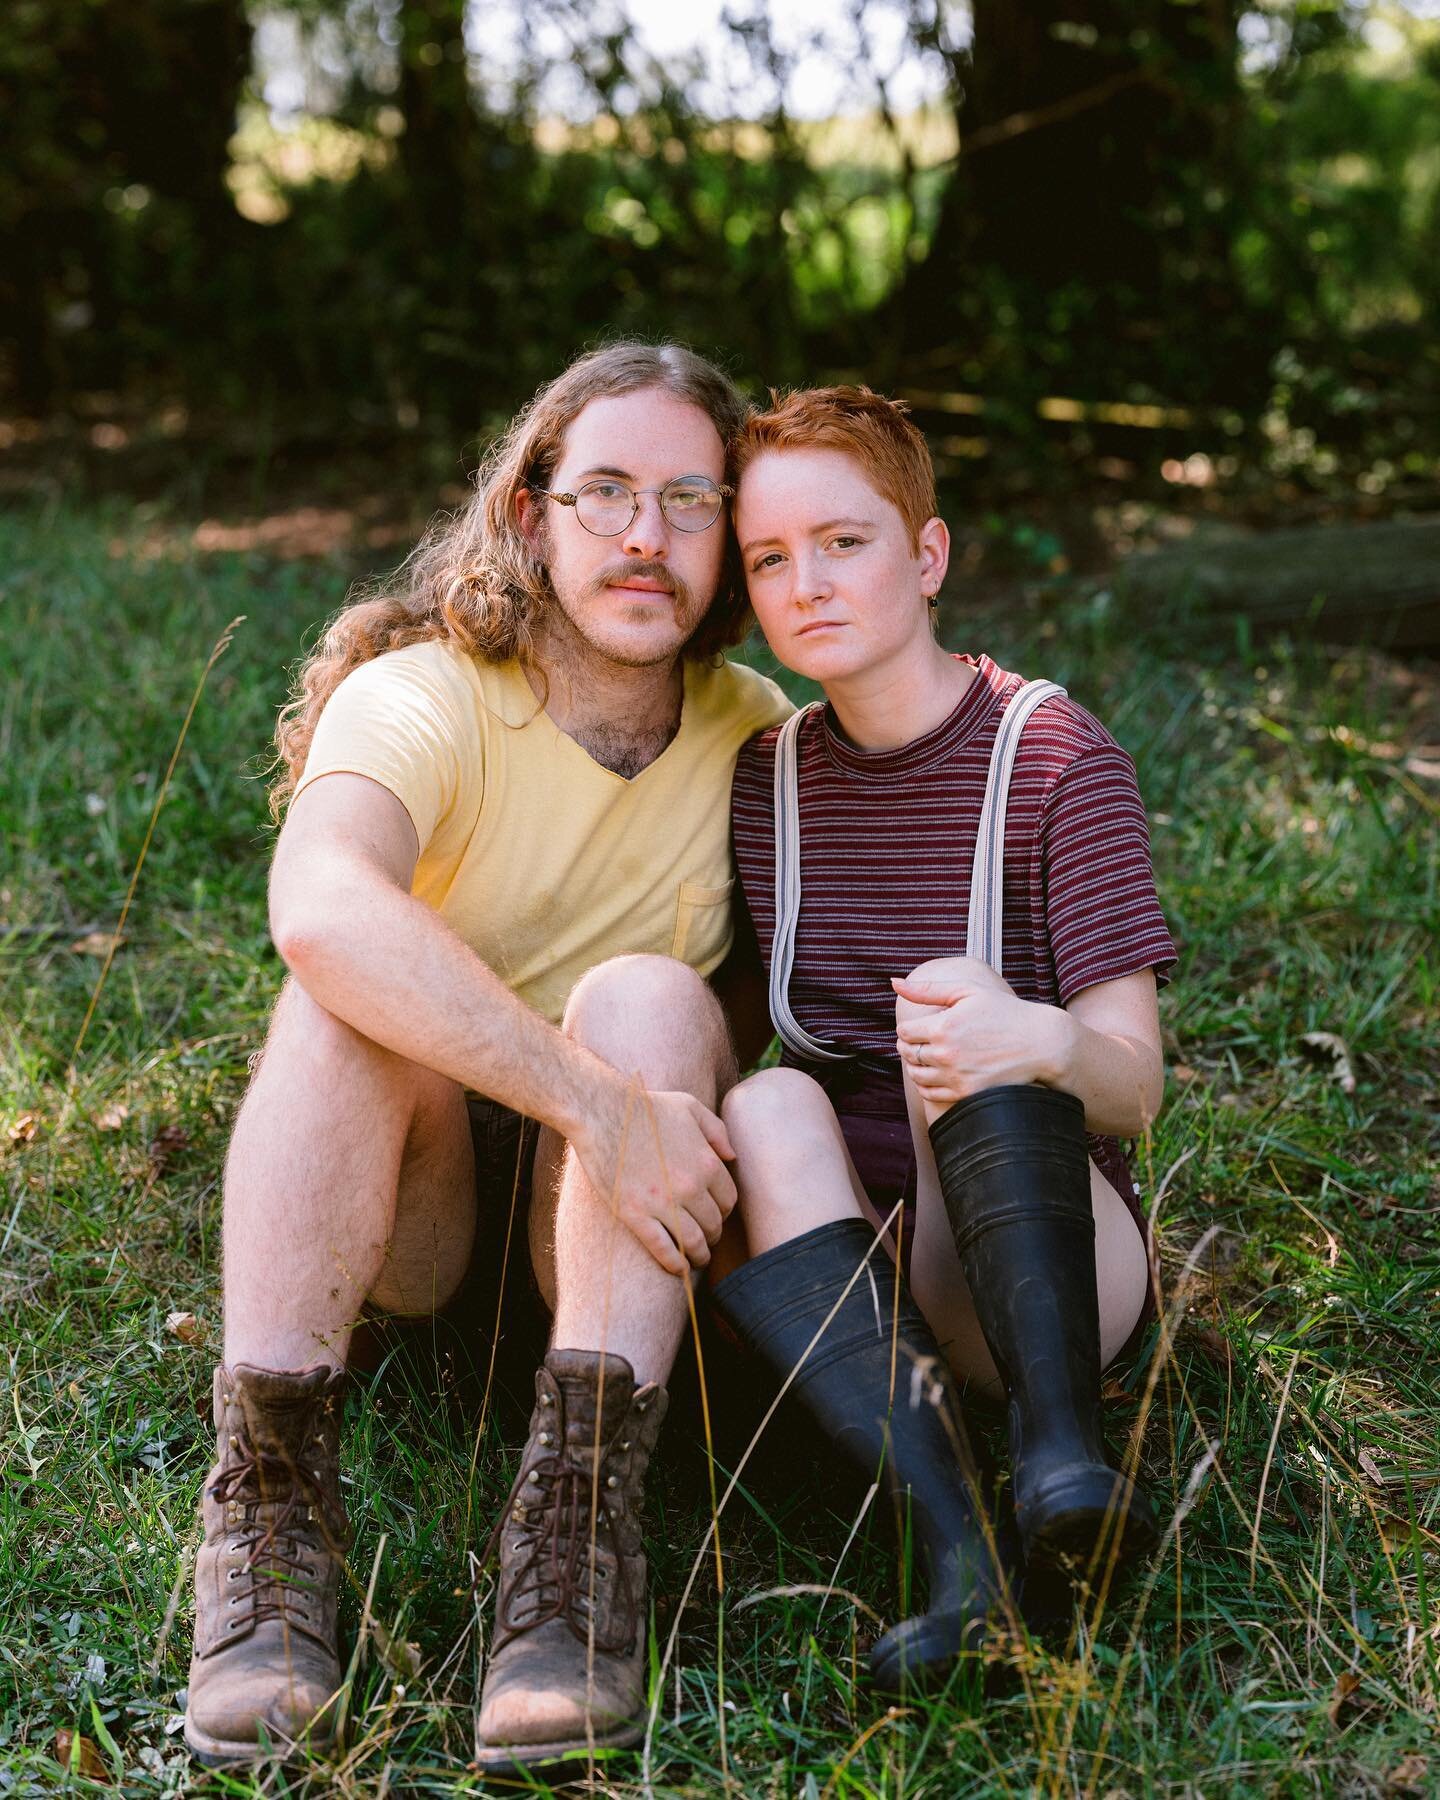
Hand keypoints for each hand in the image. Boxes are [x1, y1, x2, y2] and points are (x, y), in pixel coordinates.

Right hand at [575, 1079, 737, 1276]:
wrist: (602, 1112)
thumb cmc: (646, 1107)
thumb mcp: (689, 1107)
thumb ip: (717, 1131)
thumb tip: (733, 1157)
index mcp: (706, 1162)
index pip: (728, 1200)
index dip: (724, 1212)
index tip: (716, 1216)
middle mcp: (690, 1186)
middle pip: (713, 1224)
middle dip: (714, 1235)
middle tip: (708, 1240)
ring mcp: (662, 1203)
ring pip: (693, 1242)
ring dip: (700, 1255)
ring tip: (698, 1259)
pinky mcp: (635, 1214)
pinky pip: (663, 1249)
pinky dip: (675, 1264)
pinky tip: (680, 1269)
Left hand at [892, 959, 1066, 1106]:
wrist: (1040, 1043)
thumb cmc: (1005, 1012)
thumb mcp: (968, 991)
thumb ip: (928, 989)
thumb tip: (894, 982)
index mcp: (943, 1026)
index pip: (904, 1032)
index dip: (907, 1029)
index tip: (917, 1028)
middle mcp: (946, 1053)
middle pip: (908, 1053)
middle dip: (908, 1046)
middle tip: (919, 1042)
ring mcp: (956, 1076)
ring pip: (916, 1075)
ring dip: (915, 1066)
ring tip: (925, 1057)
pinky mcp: (966, 1094)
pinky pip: (930, 1094)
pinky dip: (925, 1085)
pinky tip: (934, 1074)